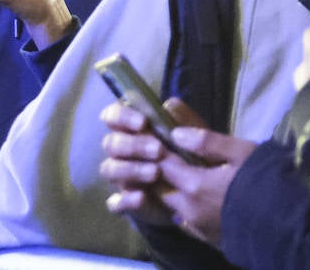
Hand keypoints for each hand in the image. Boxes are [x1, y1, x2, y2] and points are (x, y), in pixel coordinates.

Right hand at [99, 97, 204, 225]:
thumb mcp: (191, 133)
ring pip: (109, 169)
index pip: (112, 116)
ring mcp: (121, 178)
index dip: (122, 117)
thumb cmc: (189, 153)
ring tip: (156, 173)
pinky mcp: (126, 203)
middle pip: (111, 143)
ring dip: (130, 169)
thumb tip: (168, 106)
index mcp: (131, 129)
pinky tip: (141, 197)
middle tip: (159, 150)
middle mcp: (121, 152)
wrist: (199, 193)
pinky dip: (125, 200)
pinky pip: (115, 202)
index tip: (143, 123)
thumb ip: (180, 117)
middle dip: (133, 145)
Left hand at [156, 128, 258, 245]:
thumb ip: (206, 142)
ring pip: (173, 206)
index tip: (152, 137)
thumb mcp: (241, 153)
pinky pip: (186, 221)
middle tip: (162, 156)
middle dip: (158, 172)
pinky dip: (183, 208)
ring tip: (177, 176)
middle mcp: (189, 209)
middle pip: (162, 187)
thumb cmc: (267, 183)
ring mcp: (199, 228)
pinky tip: (192, 199)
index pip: (162, 163)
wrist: (290, 229)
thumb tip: (176, 133)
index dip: (156, 149)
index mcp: (193, 185)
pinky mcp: (210, 240)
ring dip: (171, 190)